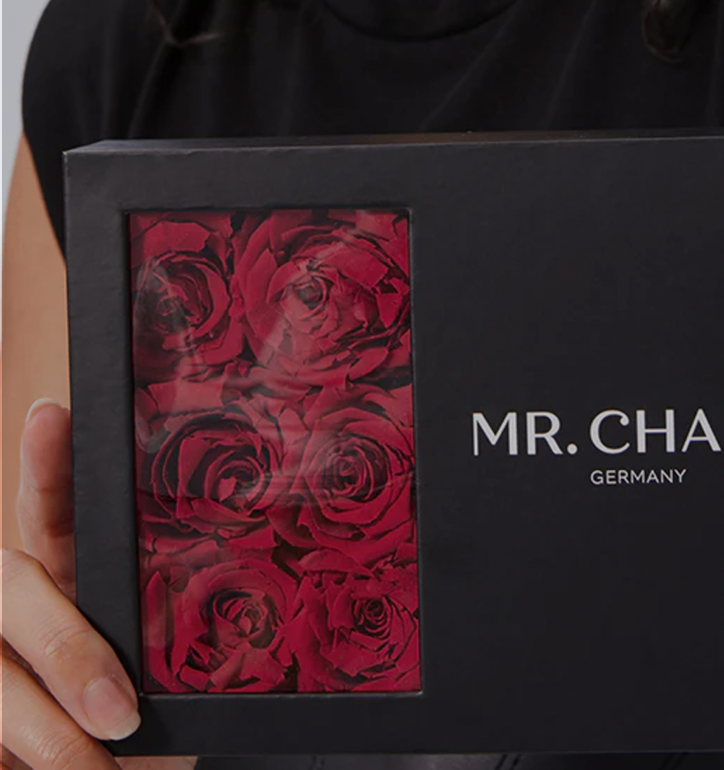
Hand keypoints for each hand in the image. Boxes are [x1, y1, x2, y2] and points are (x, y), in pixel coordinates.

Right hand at [1, 399, 195, 769]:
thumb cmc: (156, 708)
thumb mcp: (177, 657)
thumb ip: (191, 618)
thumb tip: (271, 590)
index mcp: (68, 567)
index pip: (53, 507)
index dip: (46, 463)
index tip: (52, 414)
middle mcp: (19, 599)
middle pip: (8, 585)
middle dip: (64, 648)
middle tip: (122, 713)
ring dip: (48, 732)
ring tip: (100, 767)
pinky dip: (36, 763)